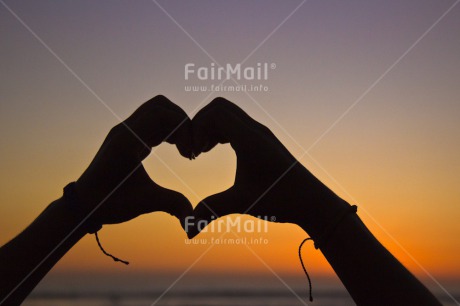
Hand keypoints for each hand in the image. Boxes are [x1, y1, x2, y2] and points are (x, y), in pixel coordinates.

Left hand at [75, 95, 192, 226]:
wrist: (84, 203)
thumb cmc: (108, 203)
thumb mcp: (143, 203)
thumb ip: (172, 204)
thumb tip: (193, 218)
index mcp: (127, 140)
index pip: (162, 114)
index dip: (184, 129)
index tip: (190, 154)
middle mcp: (125, 130)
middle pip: (161, 105)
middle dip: (182, 123)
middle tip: (190, 147)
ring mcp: (126, 131)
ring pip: (157, 111)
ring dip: (176, 125)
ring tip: (185, 149)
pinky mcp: (129, 137)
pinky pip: (153, 122)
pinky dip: (169, 130)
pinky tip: (176, 149)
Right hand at [189, 98, 347, 237]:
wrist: (313, 201)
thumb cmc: (281, 199)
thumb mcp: (242, 203)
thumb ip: (211, 211)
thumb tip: (188, 233)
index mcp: (250, 139)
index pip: (215, 112)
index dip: (197, 127)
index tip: (194, 154)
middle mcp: (255, 130)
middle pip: (219, 107)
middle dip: (200, 124)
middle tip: (195, 150)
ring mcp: (260, 133)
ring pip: (228, 113)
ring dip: (211, 127)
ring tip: (202, 152)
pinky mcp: (262, 139)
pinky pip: (236, 123)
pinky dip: (221, 130)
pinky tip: (216, 150)